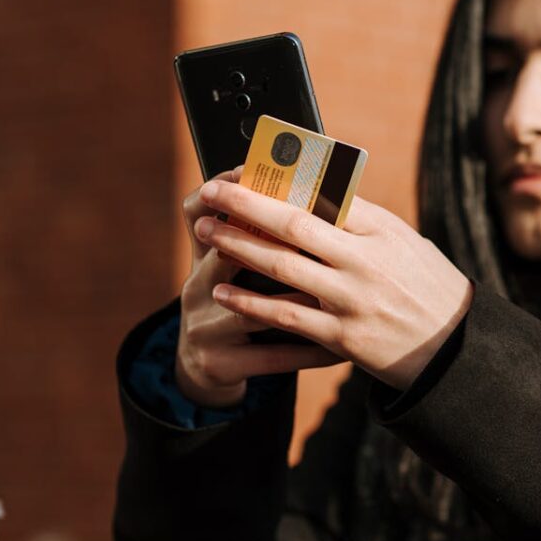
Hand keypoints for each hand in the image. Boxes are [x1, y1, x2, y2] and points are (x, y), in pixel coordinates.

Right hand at [175, 168, 342, 407]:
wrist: (203, 365)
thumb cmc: (228, 301)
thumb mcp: (225, 268)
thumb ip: (257, 235)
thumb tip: (308, 191)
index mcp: (201, 258)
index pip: (196, 211)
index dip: (230, 194)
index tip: (269, 175)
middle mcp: (194, 289)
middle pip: (226, 256)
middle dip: (275, 241)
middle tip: (325, 233)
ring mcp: (205, 329)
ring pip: (257, 312)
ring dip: (303, 302)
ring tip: (345, 296)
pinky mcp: (220, 364)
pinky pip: (273, 356)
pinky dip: (310, 352)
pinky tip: (341, 350)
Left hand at [194, 180, 473, 390]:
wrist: (453, 349)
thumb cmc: (425, 287)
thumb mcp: (404, 243)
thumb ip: (360, 222)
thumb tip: (311, 194)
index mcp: (382, 230)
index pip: (324, 194)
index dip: (278, 182)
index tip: (245, 171)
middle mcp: (366, 261)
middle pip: (293, 225)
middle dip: (245, 206)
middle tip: (209, 193)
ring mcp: (353, 300)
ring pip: (282, 267)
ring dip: (237, 247)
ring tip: (205, 233)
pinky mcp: (343, 338)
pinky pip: (286, 316)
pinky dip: (250, 302)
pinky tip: (222, 291)